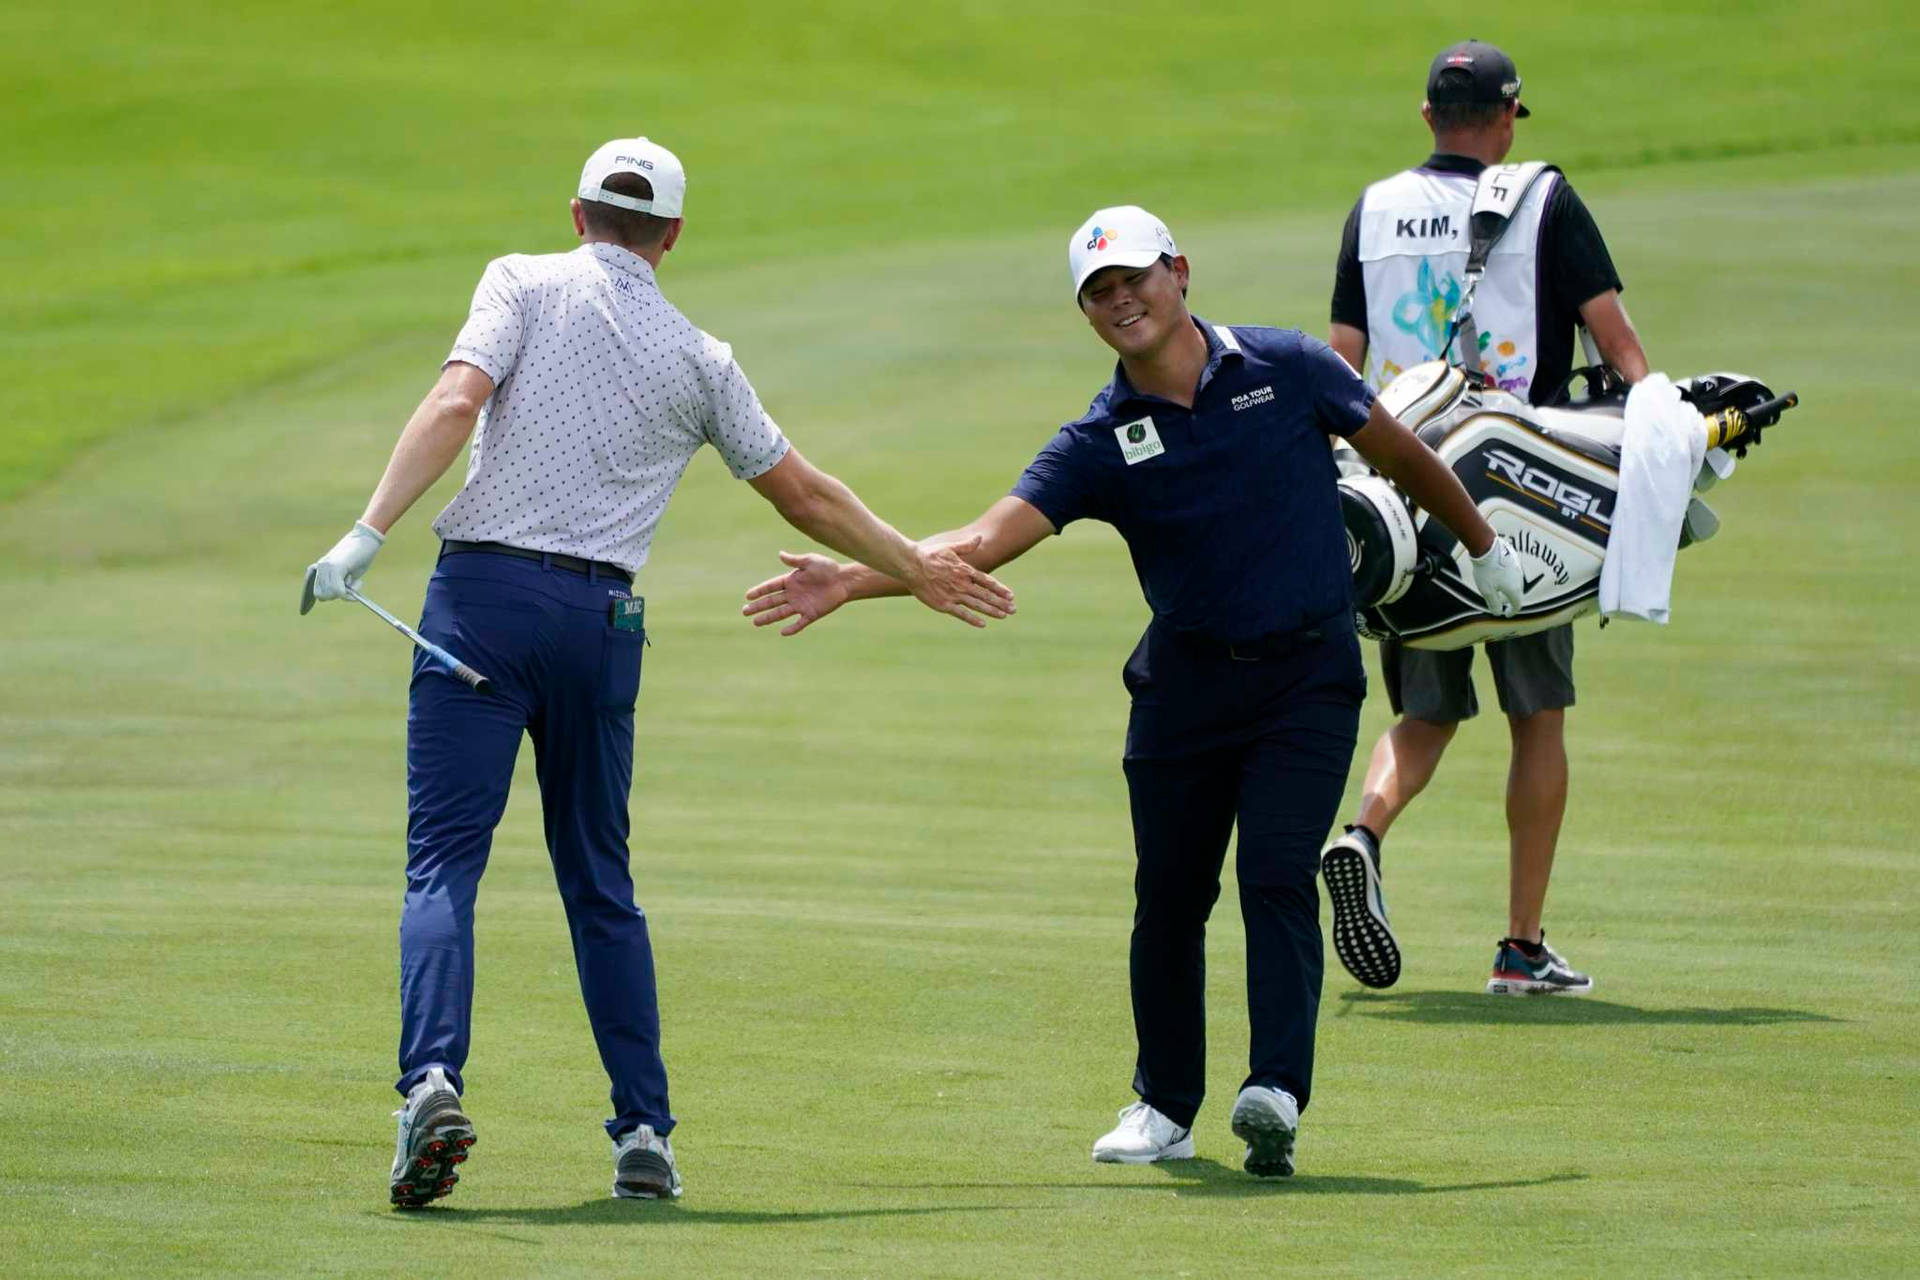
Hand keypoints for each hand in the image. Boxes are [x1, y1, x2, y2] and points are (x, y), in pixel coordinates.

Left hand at [304, 521, 384, 608]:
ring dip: (345, 594)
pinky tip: (358, 582)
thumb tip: (341, 596)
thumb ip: (342, 583)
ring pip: (330, 594)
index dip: (313, 600)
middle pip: (321, 596)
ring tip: (356, 580)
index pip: (312, 590)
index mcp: (320, 568)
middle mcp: (320, 568)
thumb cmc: (361, 555)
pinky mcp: (336, 567)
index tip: (306, 611)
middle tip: (350, 585)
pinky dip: (348, 593)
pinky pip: (338, 590)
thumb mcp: (349, 573)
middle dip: (336, 595)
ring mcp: (326, 567)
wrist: (367, 537)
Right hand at [742, 552, 852, 635]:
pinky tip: (782, 632)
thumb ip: (795, 560)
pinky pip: (800, 623)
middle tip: (745, 611)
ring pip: (781, 613)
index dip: (759, 591)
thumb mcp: (810, 561)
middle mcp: (793, 594)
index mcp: (791, 580)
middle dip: (758, 606)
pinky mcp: (812, 614)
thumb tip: (780, 554)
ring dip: (768, 618)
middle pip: (772, 601)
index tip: (747, 596)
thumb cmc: (828, 568)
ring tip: (755, 622)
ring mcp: (801, 605)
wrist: (845, 581)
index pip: (771, 587)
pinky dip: (792, 628)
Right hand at [900, 534, 1015, 627]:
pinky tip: (983, 624)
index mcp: (965, 571)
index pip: (987, 581)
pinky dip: (973, 619)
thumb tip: (980, 537)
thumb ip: (967, 545)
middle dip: (1001, 602)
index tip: (1011, 595)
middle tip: (1013, 609)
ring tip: (1004, 615)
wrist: (912, 565)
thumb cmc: (929, 555)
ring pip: (977, 605)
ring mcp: (954, 595)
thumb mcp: (950, 548)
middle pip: (986, 595)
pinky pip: (961, 614)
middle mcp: (963, 584)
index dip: (1000, 589)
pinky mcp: (944, 604)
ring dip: (992, 611)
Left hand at [1469, 536, 1524, 617]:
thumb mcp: (1487, 591)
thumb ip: (1493, 603)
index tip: (1506, 614)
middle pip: (1517, 593)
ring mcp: (1518, 568)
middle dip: (1511, 600)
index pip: (1517, 605)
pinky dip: (1508, 578)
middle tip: (1503, 604)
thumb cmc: (1486, 571)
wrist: (1488, 546)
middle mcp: (1519, 579)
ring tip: (1500, 590)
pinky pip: (1512, 572)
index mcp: (1514, 589)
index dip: (1512, 611)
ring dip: (1509, 589)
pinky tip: (1498, 575)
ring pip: (1515, 582)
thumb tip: (1497, 613)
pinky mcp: (1514, 559)